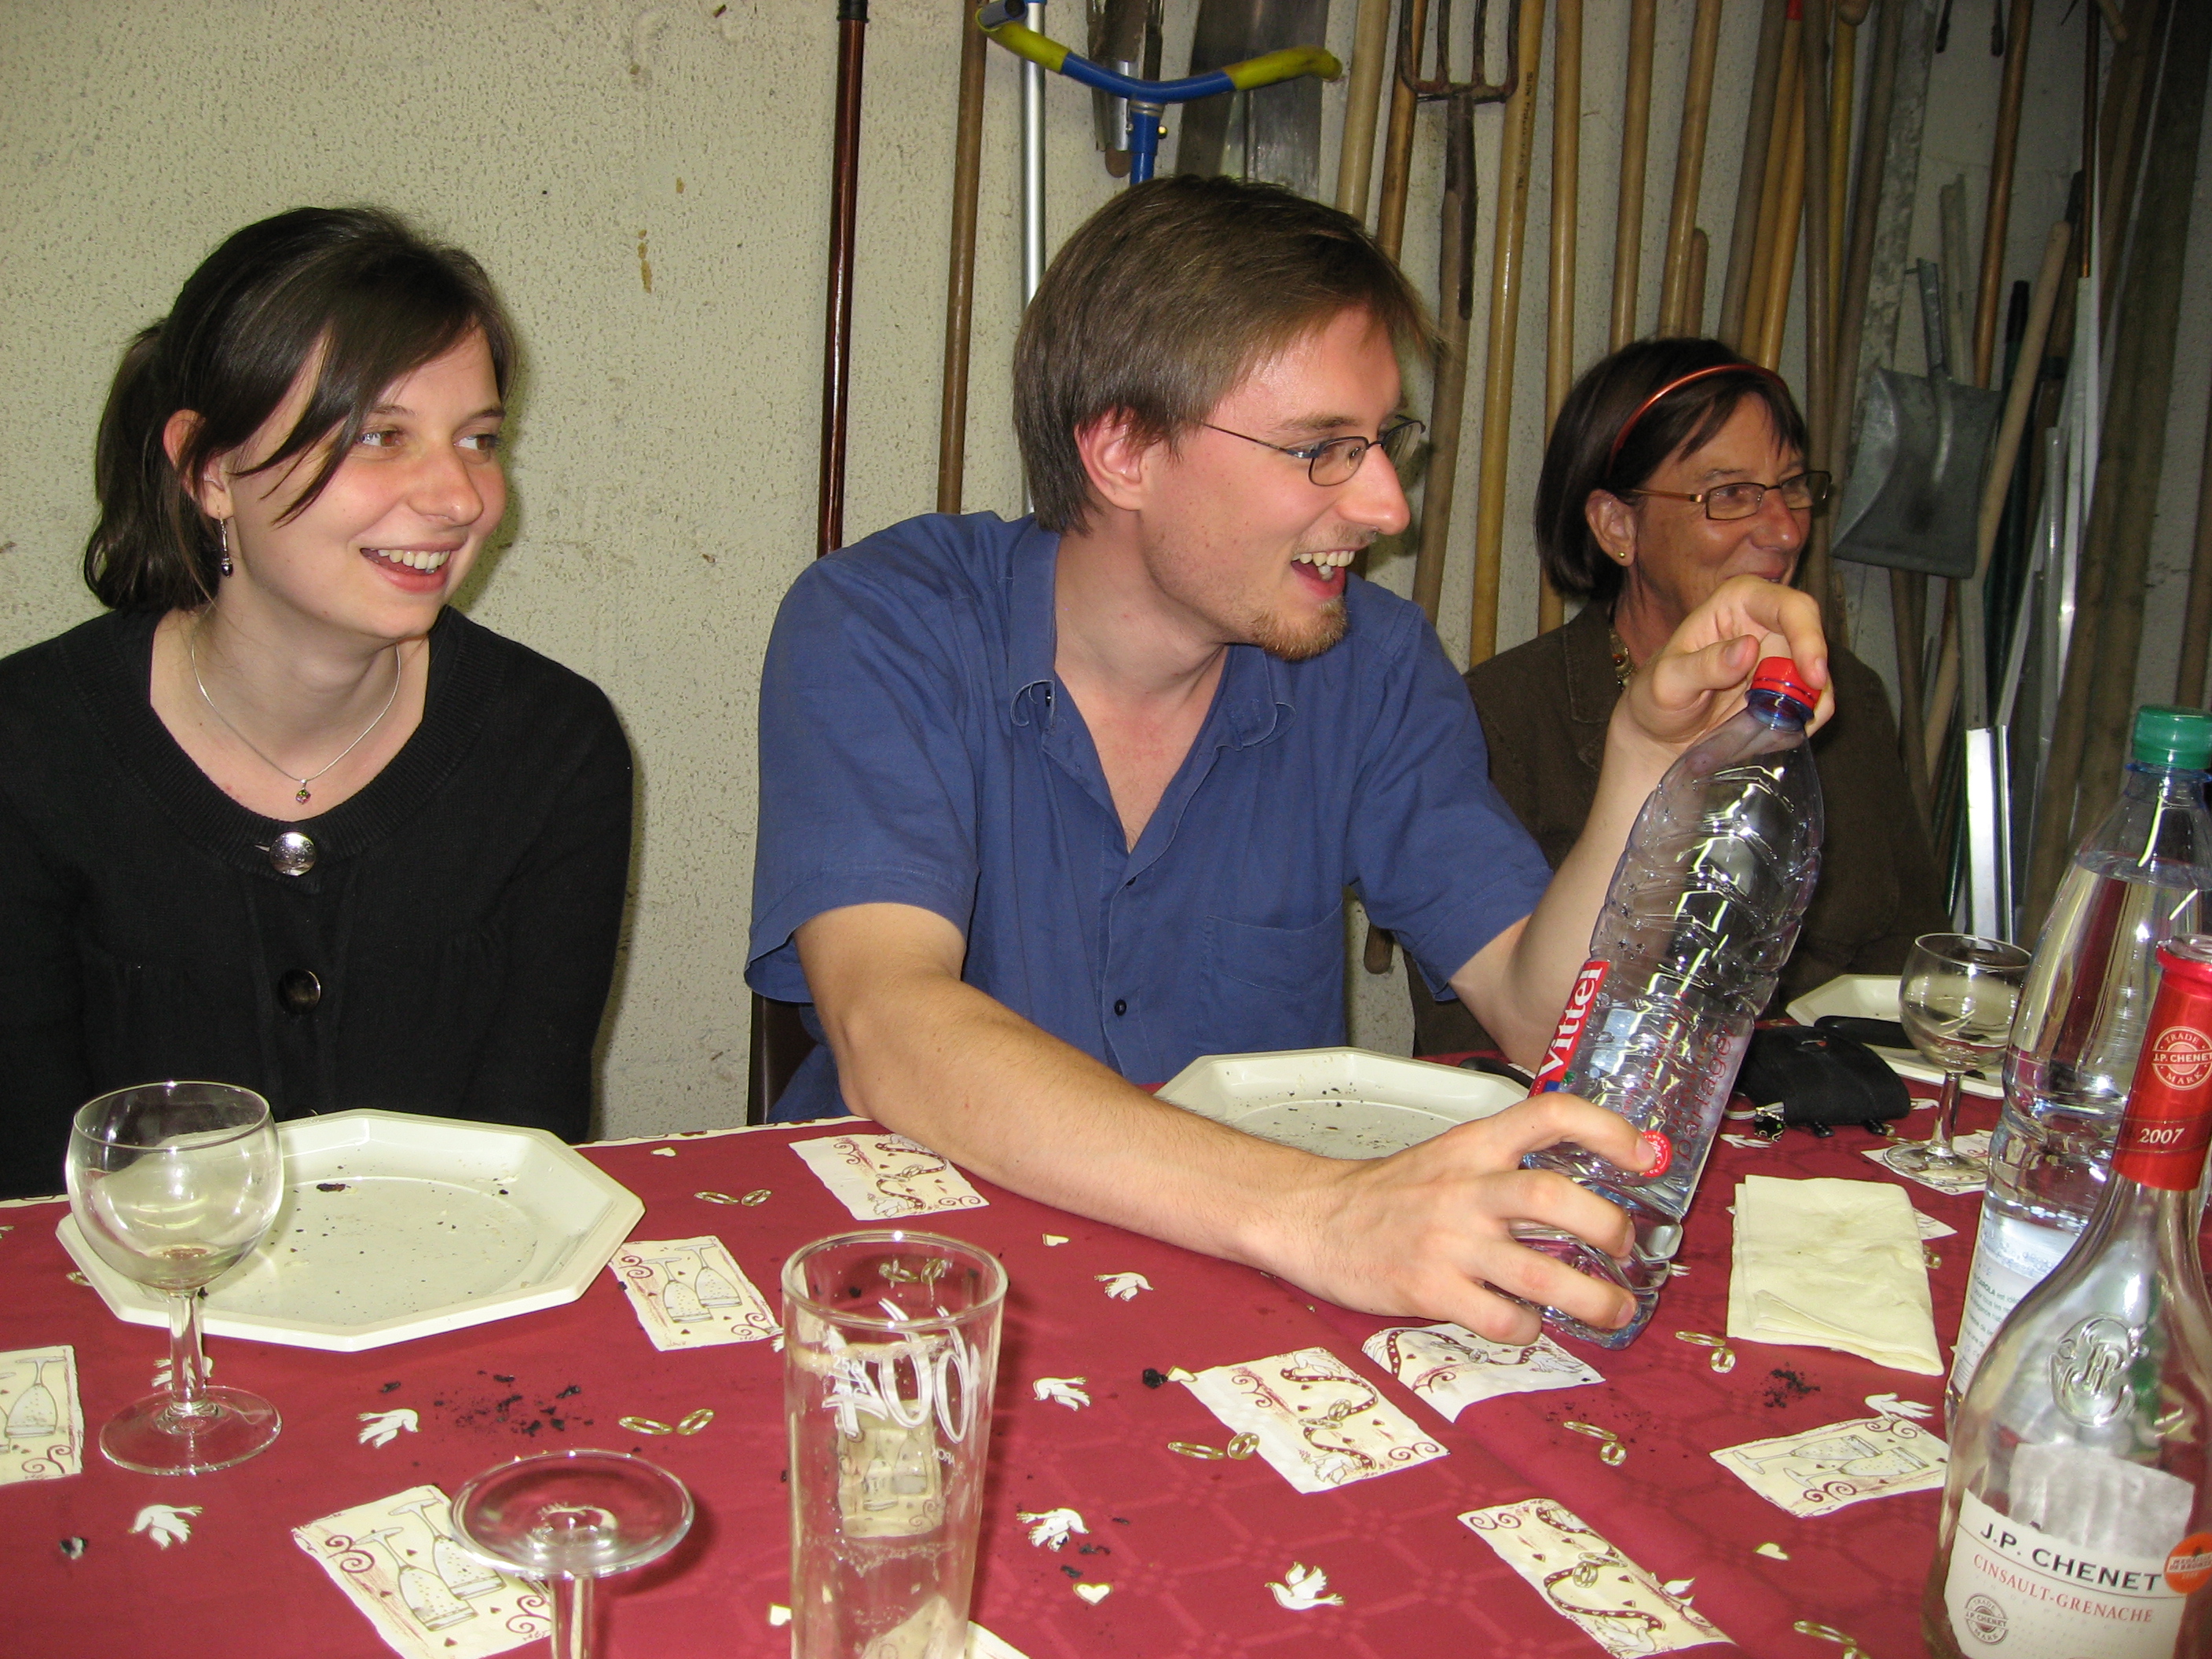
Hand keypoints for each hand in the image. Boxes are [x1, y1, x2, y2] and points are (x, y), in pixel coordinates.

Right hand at [1276, 1092, 1659, 1342]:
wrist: (1311, 1219)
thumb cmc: (1388, 1194)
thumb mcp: (1449, 1156)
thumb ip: (1508, 1164)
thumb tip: (1587, 1184)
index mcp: (1473, 1145)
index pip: (1549, 1114)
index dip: (1607, 1129)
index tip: (1647, 1155)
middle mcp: (1464, 1188)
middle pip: (1553, 1196)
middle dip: (1608, 1226)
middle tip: (1626, 1246)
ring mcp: (1447, 1241)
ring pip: (1538, 1272)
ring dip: (1592, 1297)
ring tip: (1615, 1308)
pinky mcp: (1429, 1289)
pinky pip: (1500, 1318)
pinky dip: (1529, 1328)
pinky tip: (1529, 1324)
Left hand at [1616, 574, 1832, 762]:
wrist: (1660, 733)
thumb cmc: (1657, 696)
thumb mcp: (1668, 683)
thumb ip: (1703, 666)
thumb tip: (1747, 648)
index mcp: (1738, 602)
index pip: (1788, 606)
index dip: (1808, 635)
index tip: (1812, 675)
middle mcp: (1768, 624)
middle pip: (1814, 642)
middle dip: (1814, 681)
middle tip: (1800, 716)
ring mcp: (1782, 658)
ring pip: (1819, 679)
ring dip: (1804, 708)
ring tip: (1761, 731)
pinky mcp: (1789, 691)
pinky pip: (1814, 707)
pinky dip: (1800, 725)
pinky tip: (1765, 735)